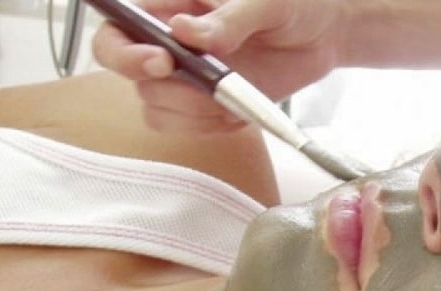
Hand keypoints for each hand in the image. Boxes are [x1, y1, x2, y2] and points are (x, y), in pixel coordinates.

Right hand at [92, 0, 345, 132]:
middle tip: (208, 86)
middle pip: (131, 76)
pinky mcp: (209, 107)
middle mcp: (168, 43)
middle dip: (165, 89)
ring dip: (194, 112)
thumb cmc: (292, 3)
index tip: (163, 61)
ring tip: (234, 94)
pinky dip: (214, 126)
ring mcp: (187, 79)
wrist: (323, 33)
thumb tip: (186, 31)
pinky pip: (191, 128)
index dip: (124, 51)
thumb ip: (228, 18)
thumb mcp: (265, 0)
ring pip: (158, 108)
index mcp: (168, 5)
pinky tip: (240, 109)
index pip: (118, 28)